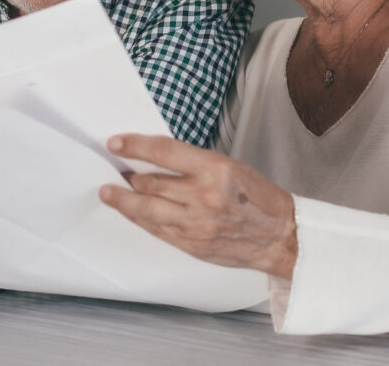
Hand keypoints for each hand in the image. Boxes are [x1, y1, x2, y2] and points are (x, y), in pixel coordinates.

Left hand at [99, 134, 297, 279]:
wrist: (280, 236)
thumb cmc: (258, 198)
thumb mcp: (230, 167)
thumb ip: (194, 164)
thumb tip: (157, 160)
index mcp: (215, 170)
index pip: (164, 152)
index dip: (135, 146)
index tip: (116, 143)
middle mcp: (203, 197)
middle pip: (150, 182)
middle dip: (128, 175)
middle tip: (114, 167)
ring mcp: (195, 224)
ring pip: (147, 209)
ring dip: (124, 200)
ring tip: (109, 192)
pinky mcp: (192, 245)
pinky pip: (157, 229)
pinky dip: (140, 219)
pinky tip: (131, 211)